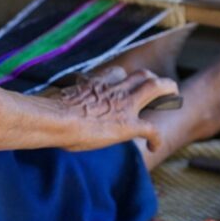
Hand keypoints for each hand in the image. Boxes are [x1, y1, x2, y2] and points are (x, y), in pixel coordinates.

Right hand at [54, 66, 177, 152]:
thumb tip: (46, 110)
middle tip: (161, 87)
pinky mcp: (128, 125)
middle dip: (154, 80)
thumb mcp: (57, 100)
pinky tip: (154, 147)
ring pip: (155, 88)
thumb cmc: (49, 112)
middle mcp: (113, 90)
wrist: (56, 119)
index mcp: (96, 83)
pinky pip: (152, 130)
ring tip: (173, 99)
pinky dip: (156, 139)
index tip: (122, 87)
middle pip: (142, 75)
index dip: (123, 79)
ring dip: (168, 92)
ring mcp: (123, 105)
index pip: (116, 73)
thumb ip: (61, 102)